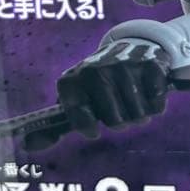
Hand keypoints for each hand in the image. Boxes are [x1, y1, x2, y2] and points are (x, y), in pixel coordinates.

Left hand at [56, 40, 170, 137]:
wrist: (130, 46)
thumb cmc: (99, 81)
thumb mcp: (76, 94)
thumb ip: (57, 122)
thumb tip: (33, 144)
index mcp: (74, 79)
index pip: (80, 115)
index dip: (89, 126)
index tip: (94, 130)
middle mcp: (97, 70)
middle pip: (115, 120)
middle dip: (121, 121)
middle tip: (121, 110)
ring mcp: (124, 65)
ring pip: (138, 114)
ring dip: (140, 114)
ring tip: (135, 100)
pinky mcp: (150, 64)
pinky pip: (156, 104)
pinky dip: (156, 104)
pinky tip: (149, 91)